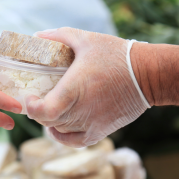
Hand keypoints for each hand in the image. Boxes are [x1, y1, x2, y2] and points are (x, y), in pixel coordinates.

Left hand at [25, 28, 149, 146]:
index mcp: (74, 90)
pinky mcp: (101, 131)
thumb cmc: (117, 56)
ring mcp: (91, 124)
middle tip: (36, 98)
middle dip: (38, 111)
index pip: (44, 111)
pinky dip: (63, 137)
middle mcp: (81, 111)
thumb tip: (37, 37)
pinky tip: (57, 128)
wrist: (148, 75)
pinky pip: (75, 142)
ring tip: (49, 107)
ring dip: (50, 121)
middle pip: (48, 121)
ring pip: (60, 130)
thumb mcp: (86, 39)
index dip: (32, 107)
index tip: (30, 97)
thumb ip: (59, 36)